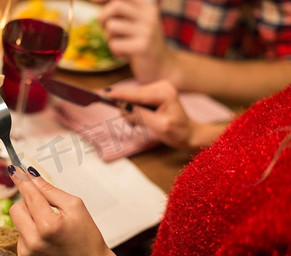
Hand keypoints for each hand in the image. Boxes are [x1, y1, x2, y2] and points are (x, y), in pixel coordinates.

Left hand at [8, 166, 110, 255]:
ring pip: (17, 222)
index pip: (29, 195)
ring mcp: (27, 253)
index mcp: (48, 225)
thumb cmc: (86, 236)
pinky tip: (46, 240)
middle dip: (28, 203)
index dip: (21, 180)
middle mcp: (34, 241)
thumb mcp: (75, 206)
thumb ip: (50, 190)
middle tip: (45, 208)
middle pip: (16, 208)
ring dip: (29, 219)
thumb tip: (31, 176)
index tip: (13, 169)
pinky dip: (30, 234)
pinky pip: (20, 237)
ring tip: (49, 228)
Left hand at [98, 0, 173, 82]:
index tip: (91, 0)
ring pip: (112, 26)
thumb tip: (94, 0)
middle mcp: (149, 15)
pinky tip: (125, 56)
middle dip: (103, 18)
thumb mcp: (137, 24)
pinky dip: (115, 52)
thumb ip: (122, 12)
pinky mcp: (142, 47)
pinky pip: (114, 44)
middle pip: (116, 6)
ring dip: (109, 38)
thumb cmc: (143, 45)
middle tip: (104, 29)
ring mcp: (147, 31)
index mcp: (147, 7)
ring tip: (120, 45)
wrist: (163, 68)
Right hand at [108, 80, 224, 148]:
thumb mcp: (159, 127)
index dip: (118, 95)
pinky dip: (135, 111)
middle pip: (132, 95)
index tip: (102, 94)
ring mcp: (157, 88)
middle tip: (134, 124)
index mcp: (164, 92)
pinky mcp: (153, 93)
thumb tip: (123, 108)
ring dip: (131, 112)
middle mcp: (160, 85)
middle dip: (127, 109)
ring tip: (142, 123)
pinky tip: (143, 119)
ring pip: (132, 99)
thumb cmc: (178, 132)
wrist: (189, 134)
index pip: (135, 94)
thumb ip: (140, 116)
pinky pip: (136, 101)